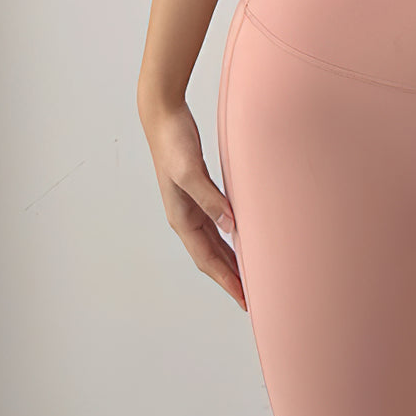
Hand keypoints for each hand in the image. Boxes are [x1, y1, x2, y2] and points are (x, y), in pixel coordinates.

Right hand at [139, 96, 245, 311]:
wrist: (164, 116)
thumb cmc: (174, 142)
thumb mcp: (191, 172)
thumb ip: (210, 198)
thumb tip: (231, 225)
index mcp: (181, 217)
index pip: (206, 259)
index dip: (225, 280)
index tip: (243, 299)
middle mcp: (185, 216)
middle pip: (210, 256)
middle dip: (229, 277)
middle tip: (251, 296)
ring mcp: (191, 204)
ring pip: (213, 241)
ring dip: (229, 259)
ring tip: (249, 274)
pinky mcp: (199, 191)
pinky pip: (216, 222)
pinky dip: (228, 236)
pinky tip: (240, 236)